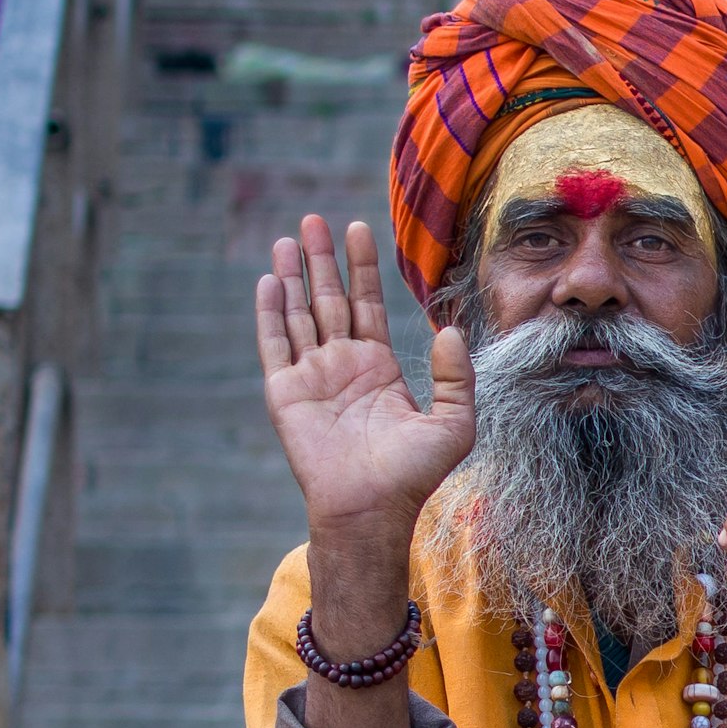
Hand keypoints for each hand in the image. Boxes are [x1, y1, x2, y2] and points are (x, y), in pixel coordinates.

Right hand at [255, 215, 474, 544]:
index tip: (359, 228)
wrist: (372, 508)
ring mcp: (311, 376)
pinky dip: (270, 312)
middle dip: (322, 259)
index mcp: (378, 366)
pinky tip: (270, 281)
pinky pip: (275, 344)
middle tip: (315, 219)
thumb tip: (449, 332)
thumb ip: (455, 377)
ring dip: (293, 276)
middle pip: (328, 299)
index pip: (367, 303)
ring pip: (298, 313)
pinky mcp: (285, 391)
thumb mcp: (454, 423)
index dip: (362, 267)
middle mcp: (341, 365)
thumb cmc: (413, 475)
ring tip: (290, 238)